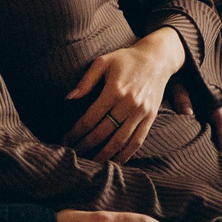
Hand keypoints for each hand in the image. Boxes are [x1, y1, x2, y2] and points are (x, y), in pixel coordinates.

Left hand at [65, 32, 186, 162]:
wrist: (157, 58)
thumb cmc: (126, 59)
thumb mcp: (103, 62)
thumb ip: (86, 81)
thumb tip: (68, 98)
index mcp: (114, 90)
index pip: (90, 118)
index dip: (75, 132)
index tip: (64, 141)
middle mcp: (128, 103)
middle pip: (103, 133)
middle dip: (85, 146)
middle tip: (73, 155)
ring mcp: (141, 112)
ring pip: (120, 141)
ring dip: (104, 155)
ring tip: (90, 163)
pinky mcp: (151, 117)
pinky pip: (137, 141)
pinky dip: (125, 154)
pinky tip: (115, 161)